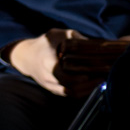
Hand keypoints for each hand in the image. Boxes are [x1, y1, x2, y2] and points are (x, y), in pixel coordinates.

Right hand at [6, 29, 129, 95]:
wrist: (26, 57)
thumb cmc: (44, 43)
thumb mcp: (57, 34)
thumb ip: (74, 37)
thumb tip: (94, 43)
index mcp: (48, 63)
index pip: (63, 76)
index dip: (78, 79)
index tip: (90, 75)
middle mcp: (49, 78)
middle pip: (71, 88)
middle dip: (89, 85)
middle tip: (104, 78)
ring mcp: (51, 86)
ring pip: (72, 94)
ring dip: (88, 90)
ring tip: (102, 82)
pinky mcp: (55, 91)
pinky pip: (71, 95)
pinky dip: (83, 92)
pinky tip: (94, 85)